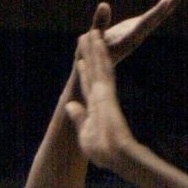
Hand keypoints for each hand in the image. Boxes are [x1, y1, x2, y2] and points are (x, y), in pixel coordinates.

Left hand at [65, 31, 135, 169]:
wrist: (118, 155)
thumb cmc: (104, 151)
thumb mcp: (85, 133)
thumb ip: (79, 117)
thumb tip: (69, 105)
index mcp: (95, 106)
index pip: (88, 85)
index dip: (84, 72)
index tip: (81, 60)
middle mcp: (101, 96)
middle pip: (94, 70)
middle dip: (90, 54)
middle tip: (87, 36)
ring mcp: (104, 93)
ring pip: (99, 65)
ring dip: (94, 48)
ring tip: (92, 31)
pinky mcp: (106, 92)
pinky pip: (102, 69)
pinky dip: (99, 55)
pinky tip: (96, 42)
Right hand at [88, 0, 187, 65]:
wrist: (93, 70)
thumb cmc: (90, 56)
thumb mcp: (91, 39)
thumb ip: (99, 23)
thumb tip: (104, 4)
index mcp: (128, 40)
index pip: (144, 24)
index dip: (156, 13)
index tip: (167, 1)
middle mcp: (137, 36)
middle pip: (158, 17)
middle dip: (172, 1)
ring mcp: (138, 32)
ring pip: (159, 15)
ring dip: (173, 0)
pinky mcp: (136, 29)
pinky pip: (153, 16)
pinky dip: (163, 6)